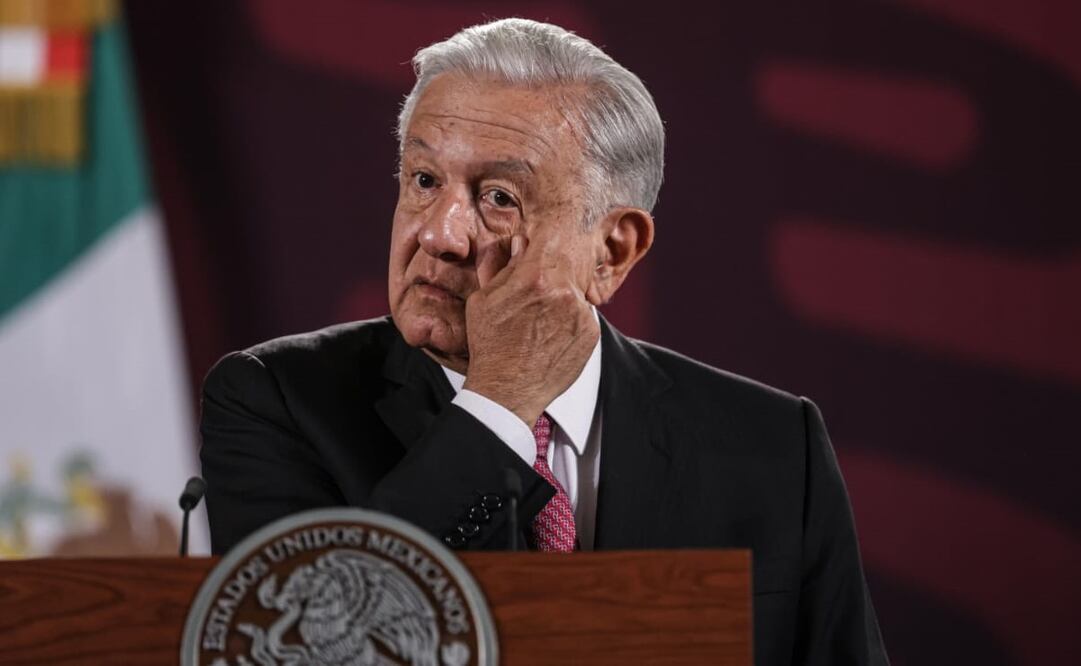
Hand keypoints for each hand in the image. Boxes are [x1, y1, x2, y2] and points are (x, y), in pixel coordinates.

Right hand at [462, 229, 599, 425]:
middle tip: (534, 289)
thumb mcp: (483, 299)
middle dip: (551, 269)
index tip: (538, 241)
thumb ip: (504, 265)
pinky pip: (582, 314)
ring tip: (537, 320)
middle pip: (566, 262)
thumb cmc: (490, 345)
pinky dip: (569, 319)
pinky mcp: (591, 334)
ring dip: (560, 296)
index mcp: (536, 276)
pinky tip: (549, 335)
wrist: (507, 391)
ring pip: (574, 289)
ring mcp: (582, 313)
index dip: (543, 237)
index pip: (550, 236)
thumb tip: (520, 242)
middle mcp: (565, 291)